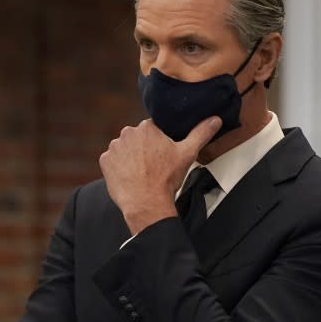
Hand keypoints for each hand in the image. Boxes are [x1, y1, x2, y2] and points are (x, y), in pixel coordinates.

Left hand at [98, 117, 221, 234]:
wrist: (146, 202)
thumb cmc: (166, 179)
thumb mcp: (187, 154)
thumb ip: (201, 133)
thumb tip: (215, 119)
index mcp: (147, 127)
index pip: (152, 130)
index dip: (158, 144)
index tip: (162, 157)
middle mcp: (128, 133)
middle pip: (137, 139)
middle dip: (143, 150)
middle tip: (152, 167)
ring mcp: (114, 147)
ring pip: (124, 149)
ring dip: (130, 158)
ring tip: (141, 173)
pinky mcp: (105, 161)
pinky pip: (112, 161)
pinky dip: (118, 168)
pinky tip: (129, 177)